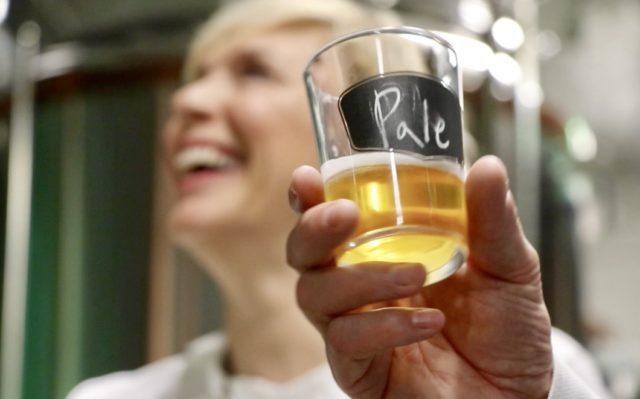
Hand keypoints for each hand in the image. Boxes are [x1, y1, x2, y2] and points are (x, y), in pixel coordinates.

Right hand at [286, 156, 552, 398]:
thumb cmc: (506, 327)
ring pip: (315, 294)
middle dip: (314, 229)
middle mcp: (359, 286)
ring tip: (415, 275)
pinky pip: (346, 341)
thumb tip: (488, 166)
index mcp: (384, 250)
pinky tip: (428, 322)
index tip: (309, 178)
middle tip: (346, 215)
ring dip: (360, 279)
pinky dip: (383, 326)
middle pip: (304, 253)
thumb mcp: (509, 267)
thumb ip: (493, 221)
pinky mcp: (360, 369)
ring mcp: (356, 327)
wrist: (520, 394)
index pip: (331, 219)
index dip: (309, 198)